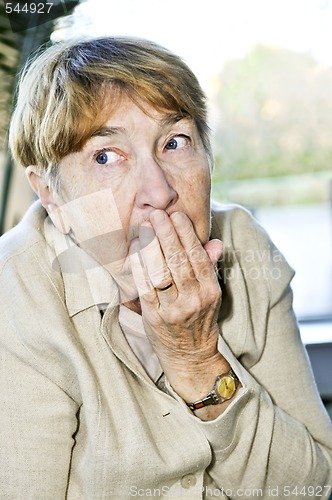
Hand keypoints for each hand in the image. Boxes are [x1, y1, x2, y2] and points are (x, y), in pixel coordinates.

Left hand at [129, 210, 230, 412]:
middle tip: (156, 213)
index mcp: (210, 291)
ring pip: (161, 273)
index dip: (187, 234)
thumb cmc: (200, 318)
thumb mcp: (212, 294)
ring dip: (151, 246)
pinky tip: (134, 249)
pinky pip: (144, 288)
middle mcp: (193, 300)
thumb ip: (210, 267)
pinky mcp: (154, 318)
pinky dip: (139, 266)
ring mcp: (173, 310)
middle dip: (166, 234)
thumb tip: (216, 242)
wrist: (190, 356)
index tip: (177, 215)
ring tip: (144, 226)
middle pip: (178, 261)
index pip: (198, 257)